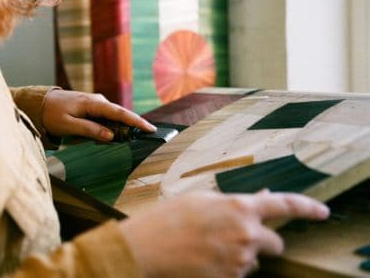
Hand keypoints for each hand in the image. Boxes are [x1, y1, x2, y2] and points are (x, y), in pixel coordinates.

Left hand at [41, 90, 155, 140]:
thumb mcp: (68, 125)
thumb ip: (89, 129)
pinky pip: (108, 117)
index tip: (150, 128)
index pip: (119, 113)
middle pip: (121, 114)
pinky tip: (117, 133)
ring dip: (124, 126)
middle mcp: (98, 100)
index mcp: (92, 104)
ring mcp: (96, 103)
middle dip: (135, 124)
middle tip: (150, 134)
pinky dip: (115, 125)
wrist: (40, 103)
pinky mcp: (93, 107)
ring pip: (115, 116)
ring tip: (136, 135)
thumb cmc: (52, 114)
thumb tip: (110, 136)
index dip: (136, 121)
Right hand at [119, 190, 328, 277]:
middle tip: (239, 236)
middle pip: (276, 244)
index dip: (307, 207)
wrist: (146, 248)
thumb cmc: (170, 217)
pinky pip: (238, 274)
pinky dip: (227, 268)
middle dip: (264, 241)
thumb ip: (237, 201)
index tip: (322, 212)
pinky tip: (204, 259)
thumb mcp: (203, 199)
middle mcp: (246, 235)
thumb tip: (262, 198)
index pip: (285, 205)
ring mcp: (239, 261)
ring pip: (254, 260)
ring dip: (241, 254)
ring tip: (208, 246)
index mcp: (241, 207)